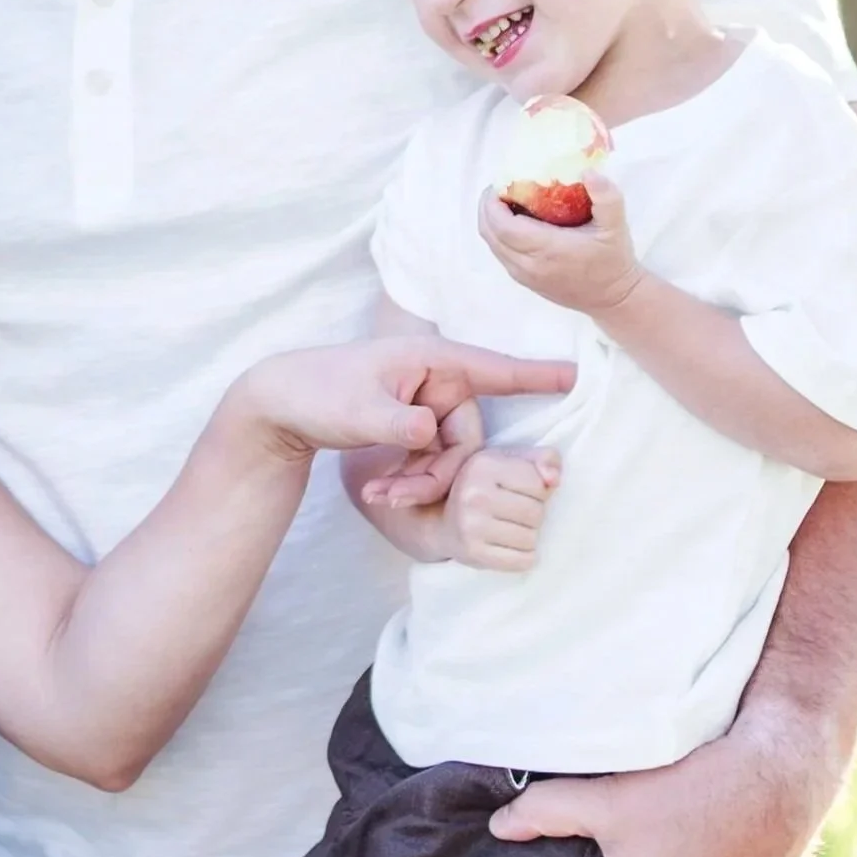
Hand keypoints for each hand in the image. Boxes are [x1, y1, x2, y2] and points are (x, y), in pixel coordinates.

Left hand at [242, 335, 576, 464]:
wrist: (281, 402)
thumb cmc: (317, 392)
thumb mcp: (356, 410)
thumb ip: (396, 423)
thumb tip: (431, 434)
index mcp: (431, 360)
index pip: (494, 369)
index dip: (536, 375)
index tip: (576, 375)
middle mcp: (435, 379)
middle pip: (468, 437)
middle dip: (439, 474)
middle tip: (397, 495)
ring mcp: (426, 403)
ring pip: (451, 457)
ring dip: (421, 482)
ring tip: (379, 496)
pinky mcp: (415, 425)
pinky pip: (433, 460)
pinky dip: (412, 479)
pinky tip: (381, 492)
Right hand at [443, 445, 561, 569]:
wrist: (444, 521)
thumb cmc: (485, 488)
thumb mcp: (511, 462)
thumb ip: (544, 459)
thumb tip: (554, 479)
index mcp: (483, 465)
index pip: (539, 484)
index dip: (538, 490)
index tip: (521, 492)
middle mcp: (474, 495)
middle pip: (536, 513)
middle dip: (534, 515)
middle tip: (515, 513)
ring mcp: (471, 526)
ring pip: (531, 538)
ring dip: (529, 536)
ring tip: (512, 528)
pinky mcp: (474, 553)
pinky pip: (522, 561)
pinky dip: (524, 557)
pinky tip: (510, 546)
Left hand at [479, 179, 642, 317]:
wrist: (613, 298)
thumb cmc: (613, 259)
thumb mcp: (616, 225)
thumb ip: (606, 196)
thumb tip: (587, 172)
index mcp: (547, 249)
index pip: (502, 225)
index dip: (493, 202)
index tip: (501, 182)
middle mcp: (529, 265)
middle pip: (490, 232)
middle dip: (488, 207)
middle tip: (501, 187)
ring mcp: (524, 275)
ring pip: (492, 244)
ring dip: (492, 221)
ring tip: (507, 201)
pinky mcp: (525, 281)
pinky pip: (501, 254)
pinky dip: (499, 235)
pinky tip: (516, 221)